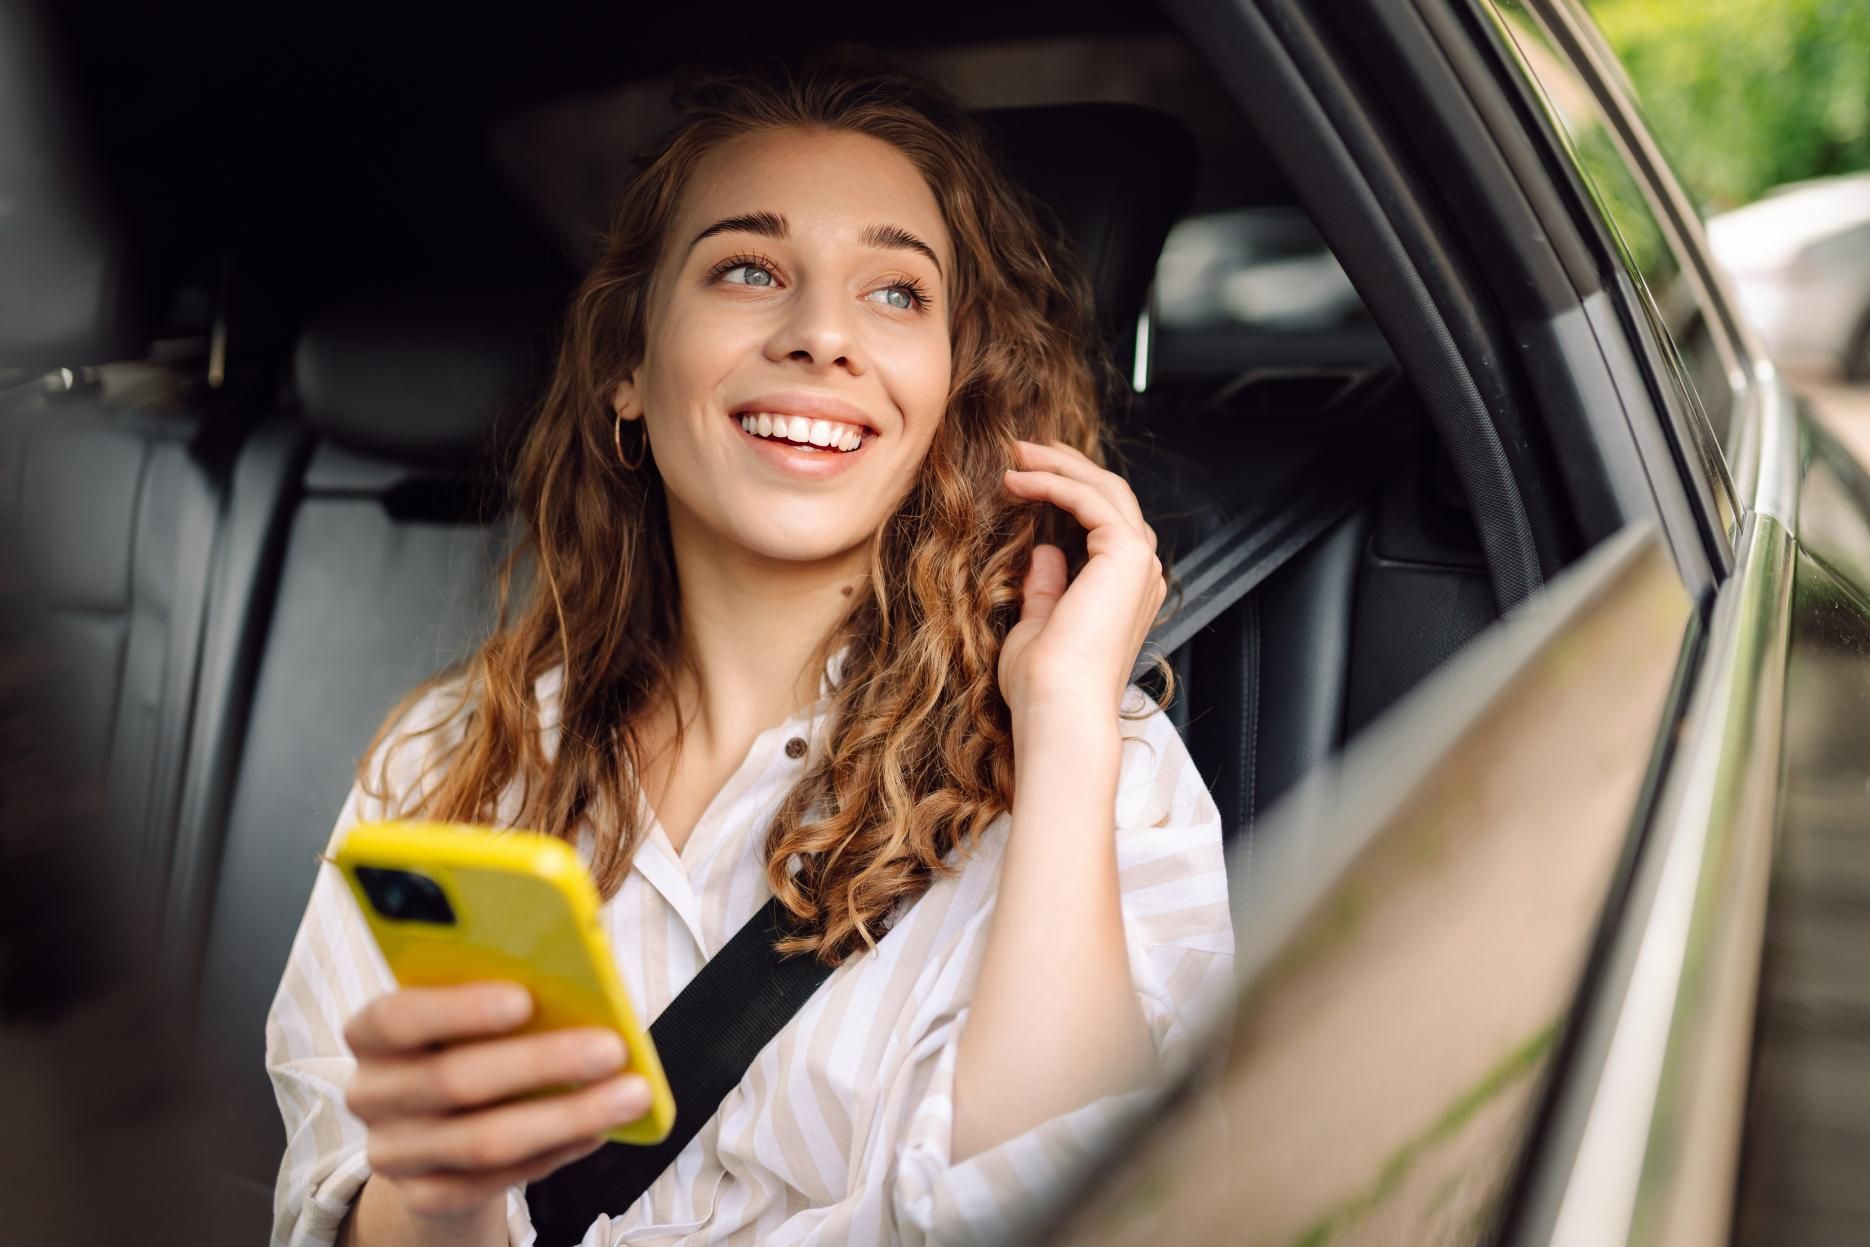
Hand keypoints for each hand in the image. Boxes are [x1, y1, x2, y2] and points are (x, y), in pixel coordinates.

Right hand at [341, 982, 649, 1222]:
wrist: (440, 1120)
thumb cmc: (470, 1041)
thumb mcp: (471, 1003)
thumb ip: (508, 978)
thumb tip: (585, 952)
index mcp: (372, 1031)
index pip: (397, 1017)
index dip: (458, 1009)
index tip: (523, 999)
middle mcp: (371, 1093)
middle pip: (454, 1081)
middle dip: (542, 1063)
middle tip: (612, 1049)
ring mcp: (394, 1152)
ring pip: (484, 1141)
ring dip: (566, 1116)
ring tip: (629, 1095)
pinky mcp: (424, 1196)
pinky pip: (494, 1183)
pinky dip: (553, 1154)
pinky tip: (597, 1131)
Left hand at [999, 440, 1165, 720]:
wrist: (1058, 708)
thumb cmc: (1045, 685)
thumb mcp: (1039, 626)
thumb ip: (1046, 589)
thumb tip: (1046, 553)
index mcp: (1126, 592)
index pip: (1105, 522)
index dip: (1069, 490)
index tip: (1026, 475)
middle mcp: (1141, 574)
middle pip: (1111, 496)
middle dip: (1067, 465)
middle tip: (1023, 449)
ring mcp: (1138, 563)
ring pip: (1105, 488)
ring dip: (1059, 465)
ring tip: (1016, 453)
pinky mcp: (1125, 554)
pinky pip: (1090, 498)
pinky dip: (1054, 482)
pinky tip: (1019, 480)